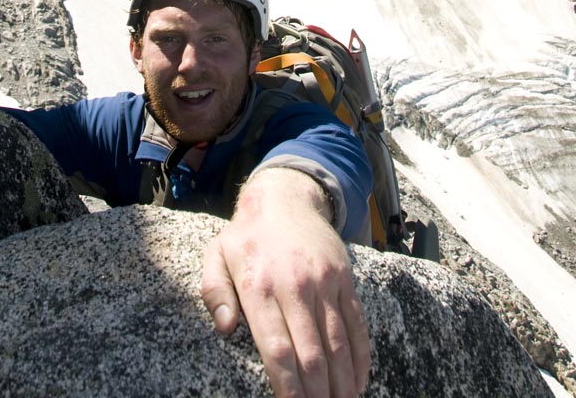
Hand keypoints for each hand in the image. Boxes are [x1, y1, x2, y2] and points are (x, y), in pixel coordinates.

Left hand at [201, 168, 369, 396]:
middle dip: (317, 393)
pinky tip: (358, 381)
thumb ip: (214, 292)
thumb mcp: (216, 256)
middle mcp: (294, 285)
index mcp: (259, 286)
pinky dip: (361, 356)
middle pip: (311, 352)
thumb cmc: (246, 236)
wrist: (285, 197)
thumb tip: (223, 328)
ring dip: (341, 382)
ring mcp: (323, 281)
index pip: (277, 348)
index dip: (287, 386)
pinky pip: (356, 323)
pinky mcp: (343, 277)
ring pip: (338, 342)